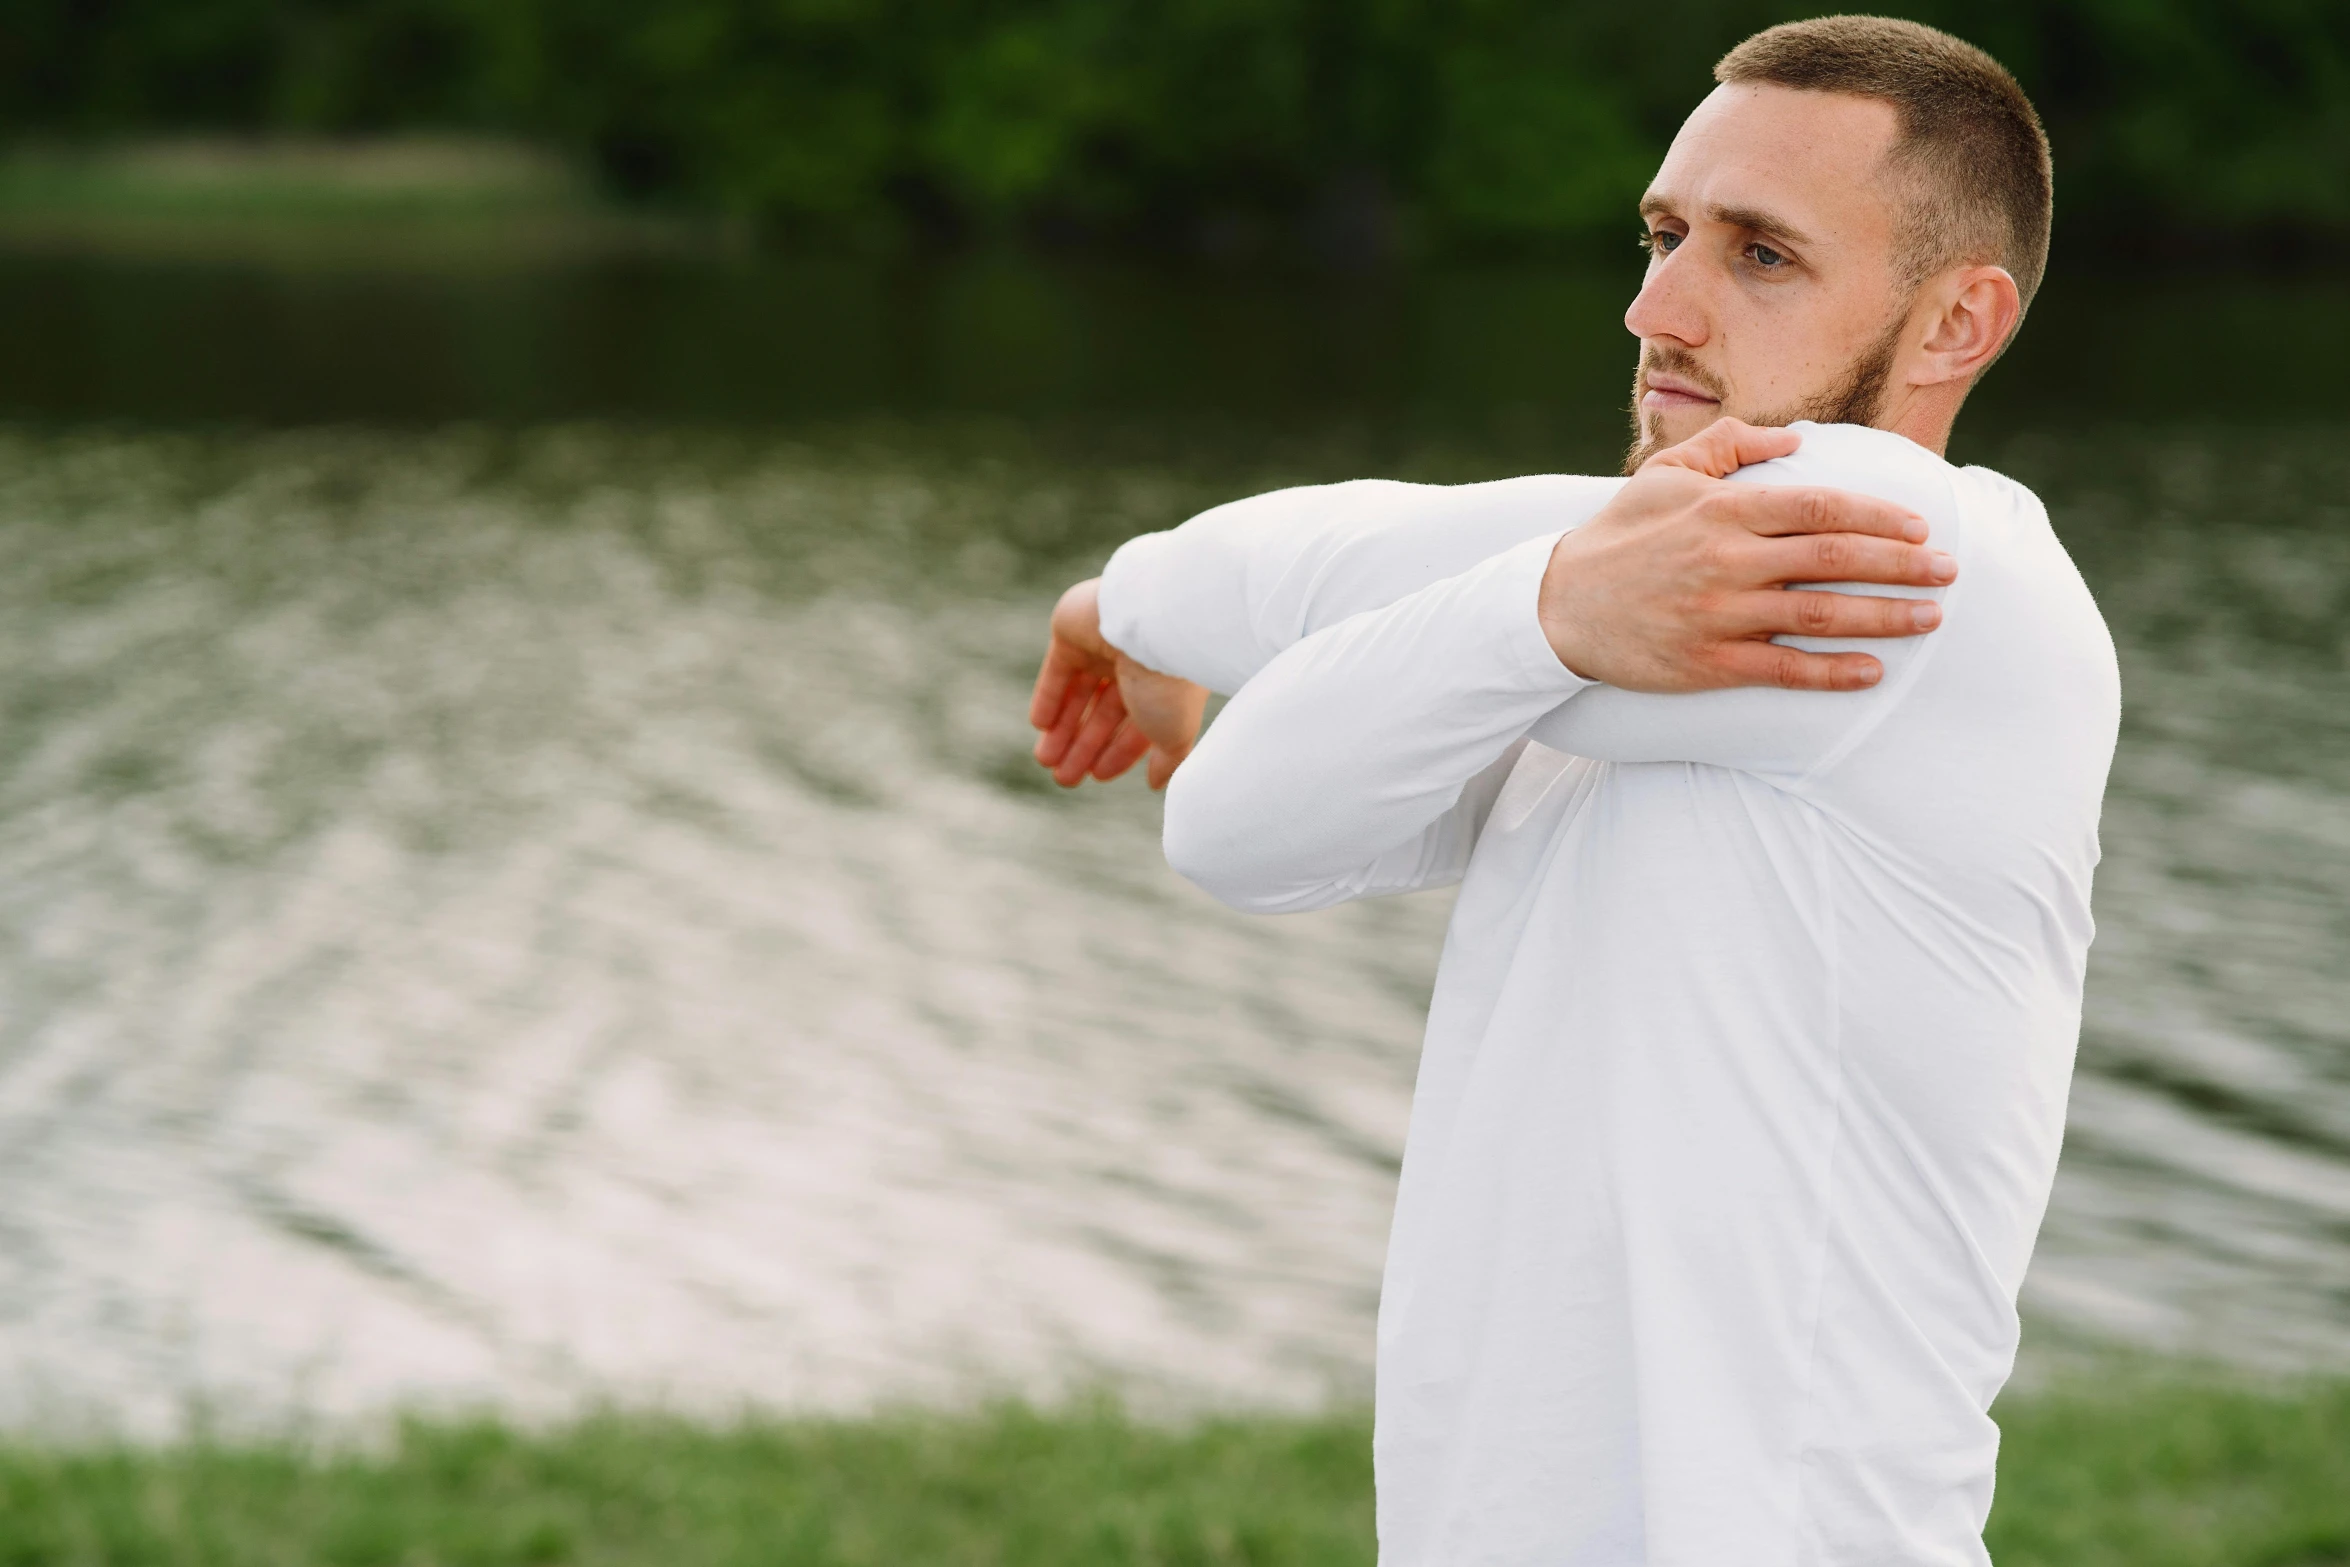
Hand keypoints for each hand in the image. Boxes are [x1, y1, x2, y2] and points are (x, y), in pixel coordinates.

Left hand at [1028, 578, 1208, 788]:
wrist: (1156, 624)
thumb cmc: (1171, 682)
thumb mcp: (1174, 732)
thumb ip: (1168, 759)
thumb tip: (1156, 784)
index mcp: (1163, 684)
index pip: (1135, 726)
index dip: (1116, 753)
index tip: (1098, 776)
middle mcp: (1134, 663)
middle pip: (1102, 713)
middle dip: (1082, 747)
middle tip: (1063, 779)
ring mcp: (1102, 643)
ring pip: (1078, 694)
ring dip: (1062, 729)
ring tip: (1045, 761)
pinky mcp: (1071, 629)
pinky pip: (1057, 668)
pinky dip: (1049, 696)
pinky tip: (1041, 725)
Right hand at [1539, 418, 1958, 691]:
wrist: (1558, 605)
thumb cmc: (1620, 533)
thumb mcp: (1666, 472)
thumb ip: (1732, 446)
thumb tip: (1798, 437)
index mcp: (1723, 509)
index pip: (1818, 506)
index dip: (1876, 514)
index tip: (1918, 524)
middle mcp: (1726, 560)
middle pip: (1833, 558)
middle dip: (1900, 564)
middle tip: (1948, 570)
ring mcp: (1718, 614)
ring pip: (1818, 614)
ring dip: (1883, 616)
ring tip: (1929, 617)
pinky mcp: (1707, 662)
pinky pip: (1782, 670)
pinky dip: (1831, 671)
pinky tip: (1871, 670)